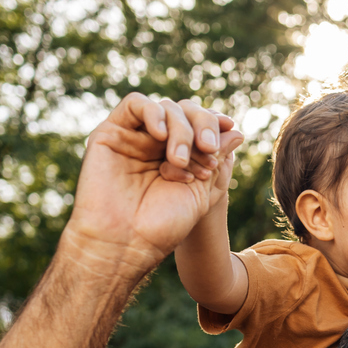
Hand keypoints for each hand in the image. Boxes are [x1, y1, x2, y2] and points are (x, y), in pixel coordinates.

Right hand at [68, 94, 243, 274]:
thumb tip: (236, 131)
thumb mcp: (200, 191)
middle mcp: (157, 146)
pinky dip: (153, 112)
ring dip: (180, 128)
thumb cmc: (163, 226)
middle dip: (202, 127)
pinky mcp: (110, 133)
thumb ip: (216, 159)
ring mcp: (134, 138)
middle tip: (208, 150)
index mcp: (179, 159)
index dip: (215, 123)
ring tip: (180, 160)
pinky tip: (161, 135)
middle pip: (185, 114)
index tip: (230, 127)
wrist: (126, 243)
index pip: (200, 126)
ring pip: (164, 108)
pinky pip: (134, 104)